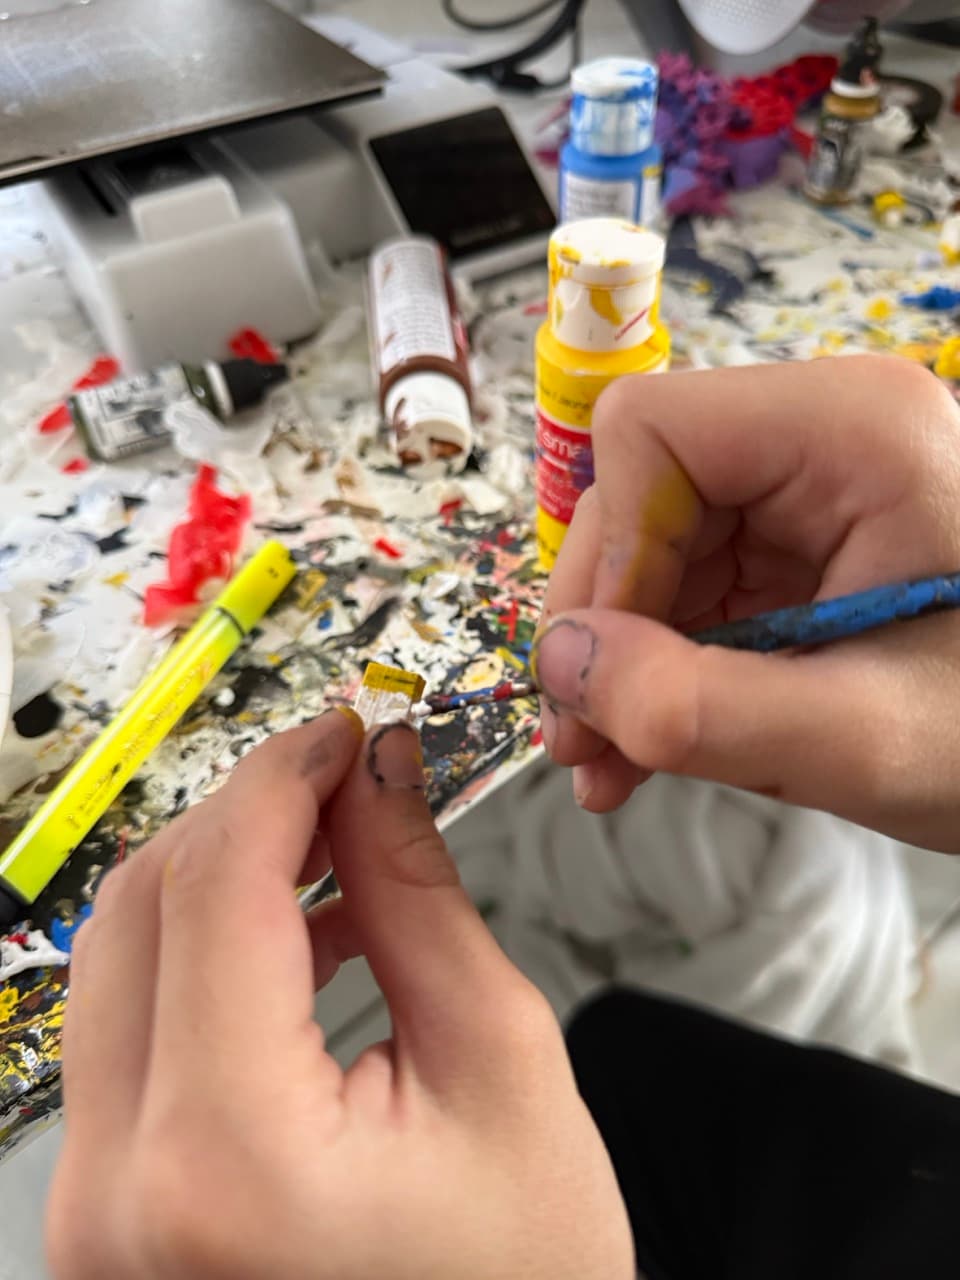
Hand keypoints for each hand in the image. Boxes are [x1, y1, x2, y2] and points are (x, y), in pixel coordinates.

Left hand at [46, 709, 631, 1278]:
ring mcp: (96, 1211)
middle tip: (342, 778)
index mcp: (229, 1161)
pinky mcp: (109, 1208)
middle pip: (144, 906)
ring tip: (335, 854)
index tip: (341, 733)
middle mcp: (123, 1193)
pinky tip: (300, 937)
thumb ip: (421, 898)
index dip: (283, 778)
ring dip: (222, 877)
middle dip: (246, 814)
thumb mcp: (500, 1068)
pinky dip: (207, 954)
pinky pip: (132, 1029)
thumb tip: (379, 776)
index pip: (217, 885)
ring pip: (121, 958)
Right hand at [534, 356, 959, 851]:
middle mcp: (821, 435)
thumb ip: (698, 709)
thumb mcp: (860, 738)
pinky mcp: (799, 549)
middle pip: (639, 494)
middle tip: (583, 738)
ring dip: (618, 658)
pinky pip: (691, 588)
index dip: (607, 552)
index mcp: (852, 429)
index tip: (608, 667)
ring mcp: (807, 492)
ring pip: (651, 550)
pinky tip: (644, 743)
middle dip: (602, 622)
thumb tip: (561, 662)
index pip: (651, 434)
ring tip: (610, 762)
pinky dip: (657, 666)